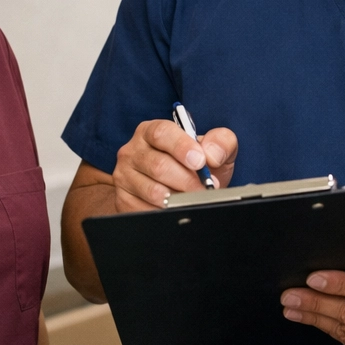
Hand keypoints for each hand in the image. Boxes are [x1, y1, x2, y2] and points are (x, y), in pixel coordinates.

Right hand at [108, 118, 238, 212]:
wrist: (187, 191)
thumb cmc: (197, 166)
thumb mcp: (214, 149)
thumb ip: (221, 142)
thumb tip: (211, 155)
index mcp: (151, 131)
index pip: (161, 133)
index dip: (182, 147)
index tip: (200, 162)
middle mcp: (133, 151)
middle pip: (158, 165)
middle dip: (187, 180)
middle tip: (206, 189)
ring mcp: (124, 176)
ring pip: (153, 191)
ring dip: (179, 199)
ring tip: (195, 200)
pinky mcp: (124, 200)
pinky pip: (145, 210)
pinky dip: (166, 213)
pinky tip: (178, 210)